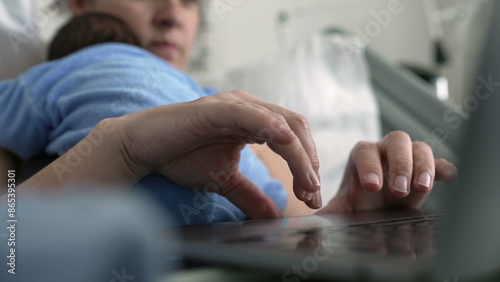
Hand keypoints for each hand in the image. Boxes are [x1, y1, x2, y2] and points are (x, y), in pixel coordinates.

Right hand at [117, 91, 320, 218]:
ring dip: (299, 154)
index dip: (307, 167)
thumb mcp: (225, 181)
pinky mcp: (217, 108)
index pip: (294, 140)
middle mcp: (250, 109)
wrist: (142, 148)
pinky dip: (272, 126)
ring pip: (281, 123)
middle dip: (309, 163)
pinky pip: (251, 114)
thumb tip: (274, 216)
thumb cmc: (181, 157)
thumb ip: (251, 195)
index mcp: (255, 122)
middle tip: (313, 193)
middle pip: (296, 129)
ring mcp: (234, 105)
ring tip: (307, 181)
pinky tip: (285, 141)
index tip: (311, 197)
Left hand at [317, 131, 456, 212]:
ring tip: (421, 188)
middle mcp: (386, 151)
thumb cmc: (360, 203)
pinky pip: (441, 162)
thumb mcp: (344, 209)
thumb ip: (329, 214)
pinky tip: (447, 180)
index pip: (365, 151)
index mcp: (362, 155)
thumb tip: (311, 227)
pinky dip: (445, 169)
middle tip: (398, 190)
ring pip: (420, 147)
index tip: (372, 187)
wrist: (379, 207)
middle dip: (399, 164)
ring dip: (422, 166)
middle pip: (396, 141)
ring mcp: (409, 158)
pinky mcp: (429, 170)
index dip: (369, 166)